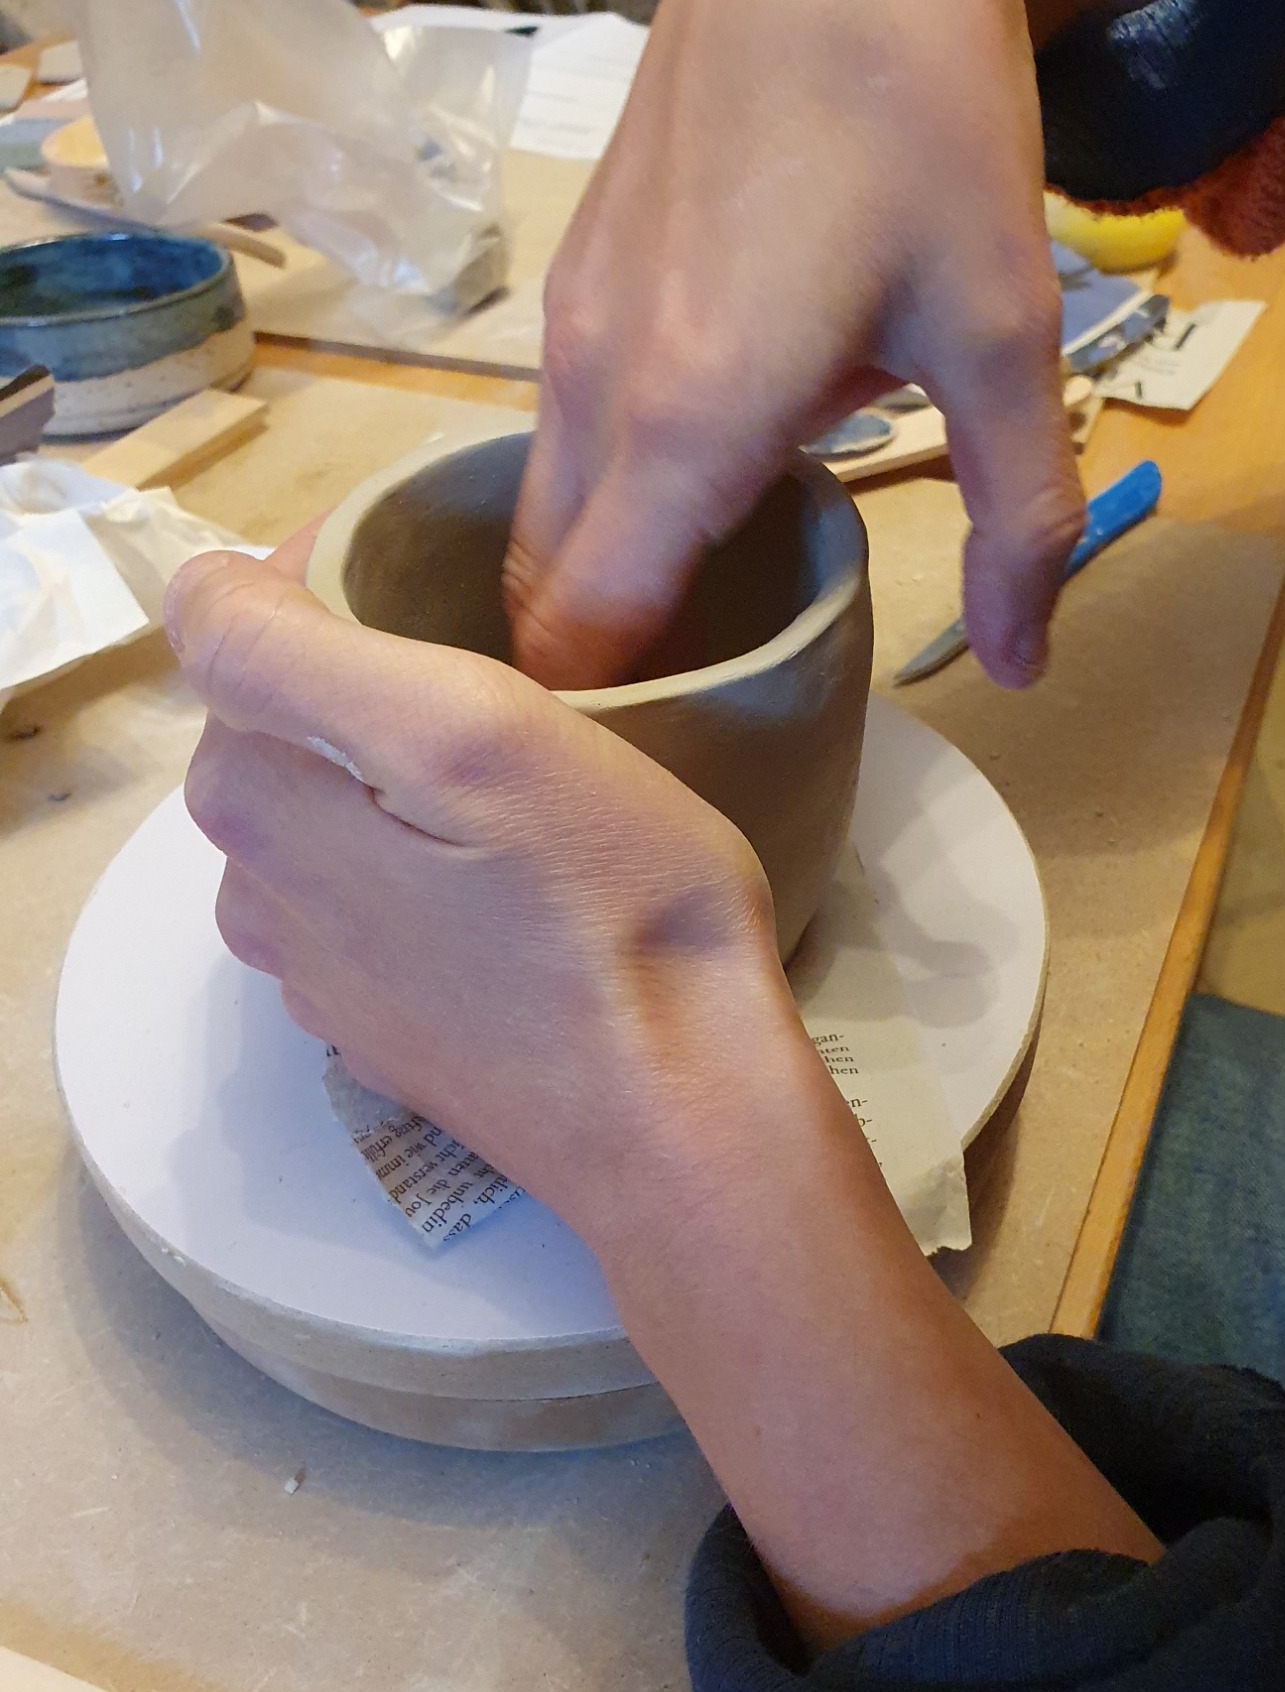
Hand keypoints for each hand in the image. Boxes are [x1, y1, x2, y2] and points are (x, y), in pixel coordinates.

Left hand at [166, 539, 788, 1252]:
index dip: (342, 574)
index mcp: (251, 801)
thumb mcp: (464, 728)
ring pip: (330, 807)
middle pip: (281, 718)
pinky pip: (376, 895)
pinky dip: (423, 863)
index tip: (456, 588)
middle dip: (370, 678)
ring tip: (520, 790)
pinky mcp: (381, 1025)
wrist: (680, 1117)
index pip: (235, 618)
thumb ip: (290, 647)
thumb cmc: (604, 905)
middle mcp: (252, 886)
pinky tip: (514, 887)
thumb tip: (196, 587)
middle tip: (508, 688)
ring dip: (398, 776)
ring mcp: (314, 969)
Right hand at [505, 0, 1083, 690]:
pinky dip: (602, 497)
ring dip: (599, 579)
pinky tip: (695, 488)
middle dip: (593, 671)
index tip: (653, 777)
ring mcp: (567, 327)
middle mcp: (592, 389)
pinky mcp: (574, 280)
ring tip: (694, 621)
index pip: (579, 634)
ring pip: (545, 509)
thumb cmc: (923, 122)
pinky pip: (562, 434)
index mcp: (683, 426)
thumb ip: (1014, 518)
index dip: (602, 726)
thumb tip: (1019, 665)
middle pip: (540, 588)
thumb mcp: (1003, 329)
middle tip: (682, 721)